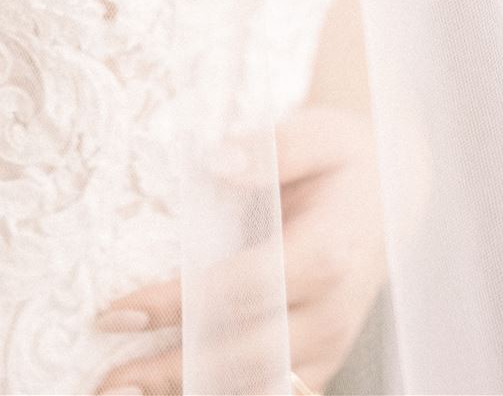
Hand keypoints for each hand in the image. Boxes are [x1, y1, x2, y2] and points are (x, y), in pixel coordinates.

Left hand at [91, 105, 386, 395]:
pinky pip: (274, 393)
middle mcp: (329, 312)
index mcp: (325, 254)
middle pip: (242, 356)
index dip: (174, 305)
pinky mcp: (323, 359)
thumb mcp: (319, 133)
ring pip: (256, 387)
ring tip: (125, 391)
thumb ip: (270, 149)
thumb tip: (214, 162)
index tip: (116, 311)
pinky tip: (172, 392)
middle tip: (106, 379)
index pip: (237, 289)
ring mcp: (329, 344)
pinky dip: (226, 393)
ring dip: (190, 391)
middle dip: (170, 370)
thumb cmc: (345, 158)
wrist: (396, 189)